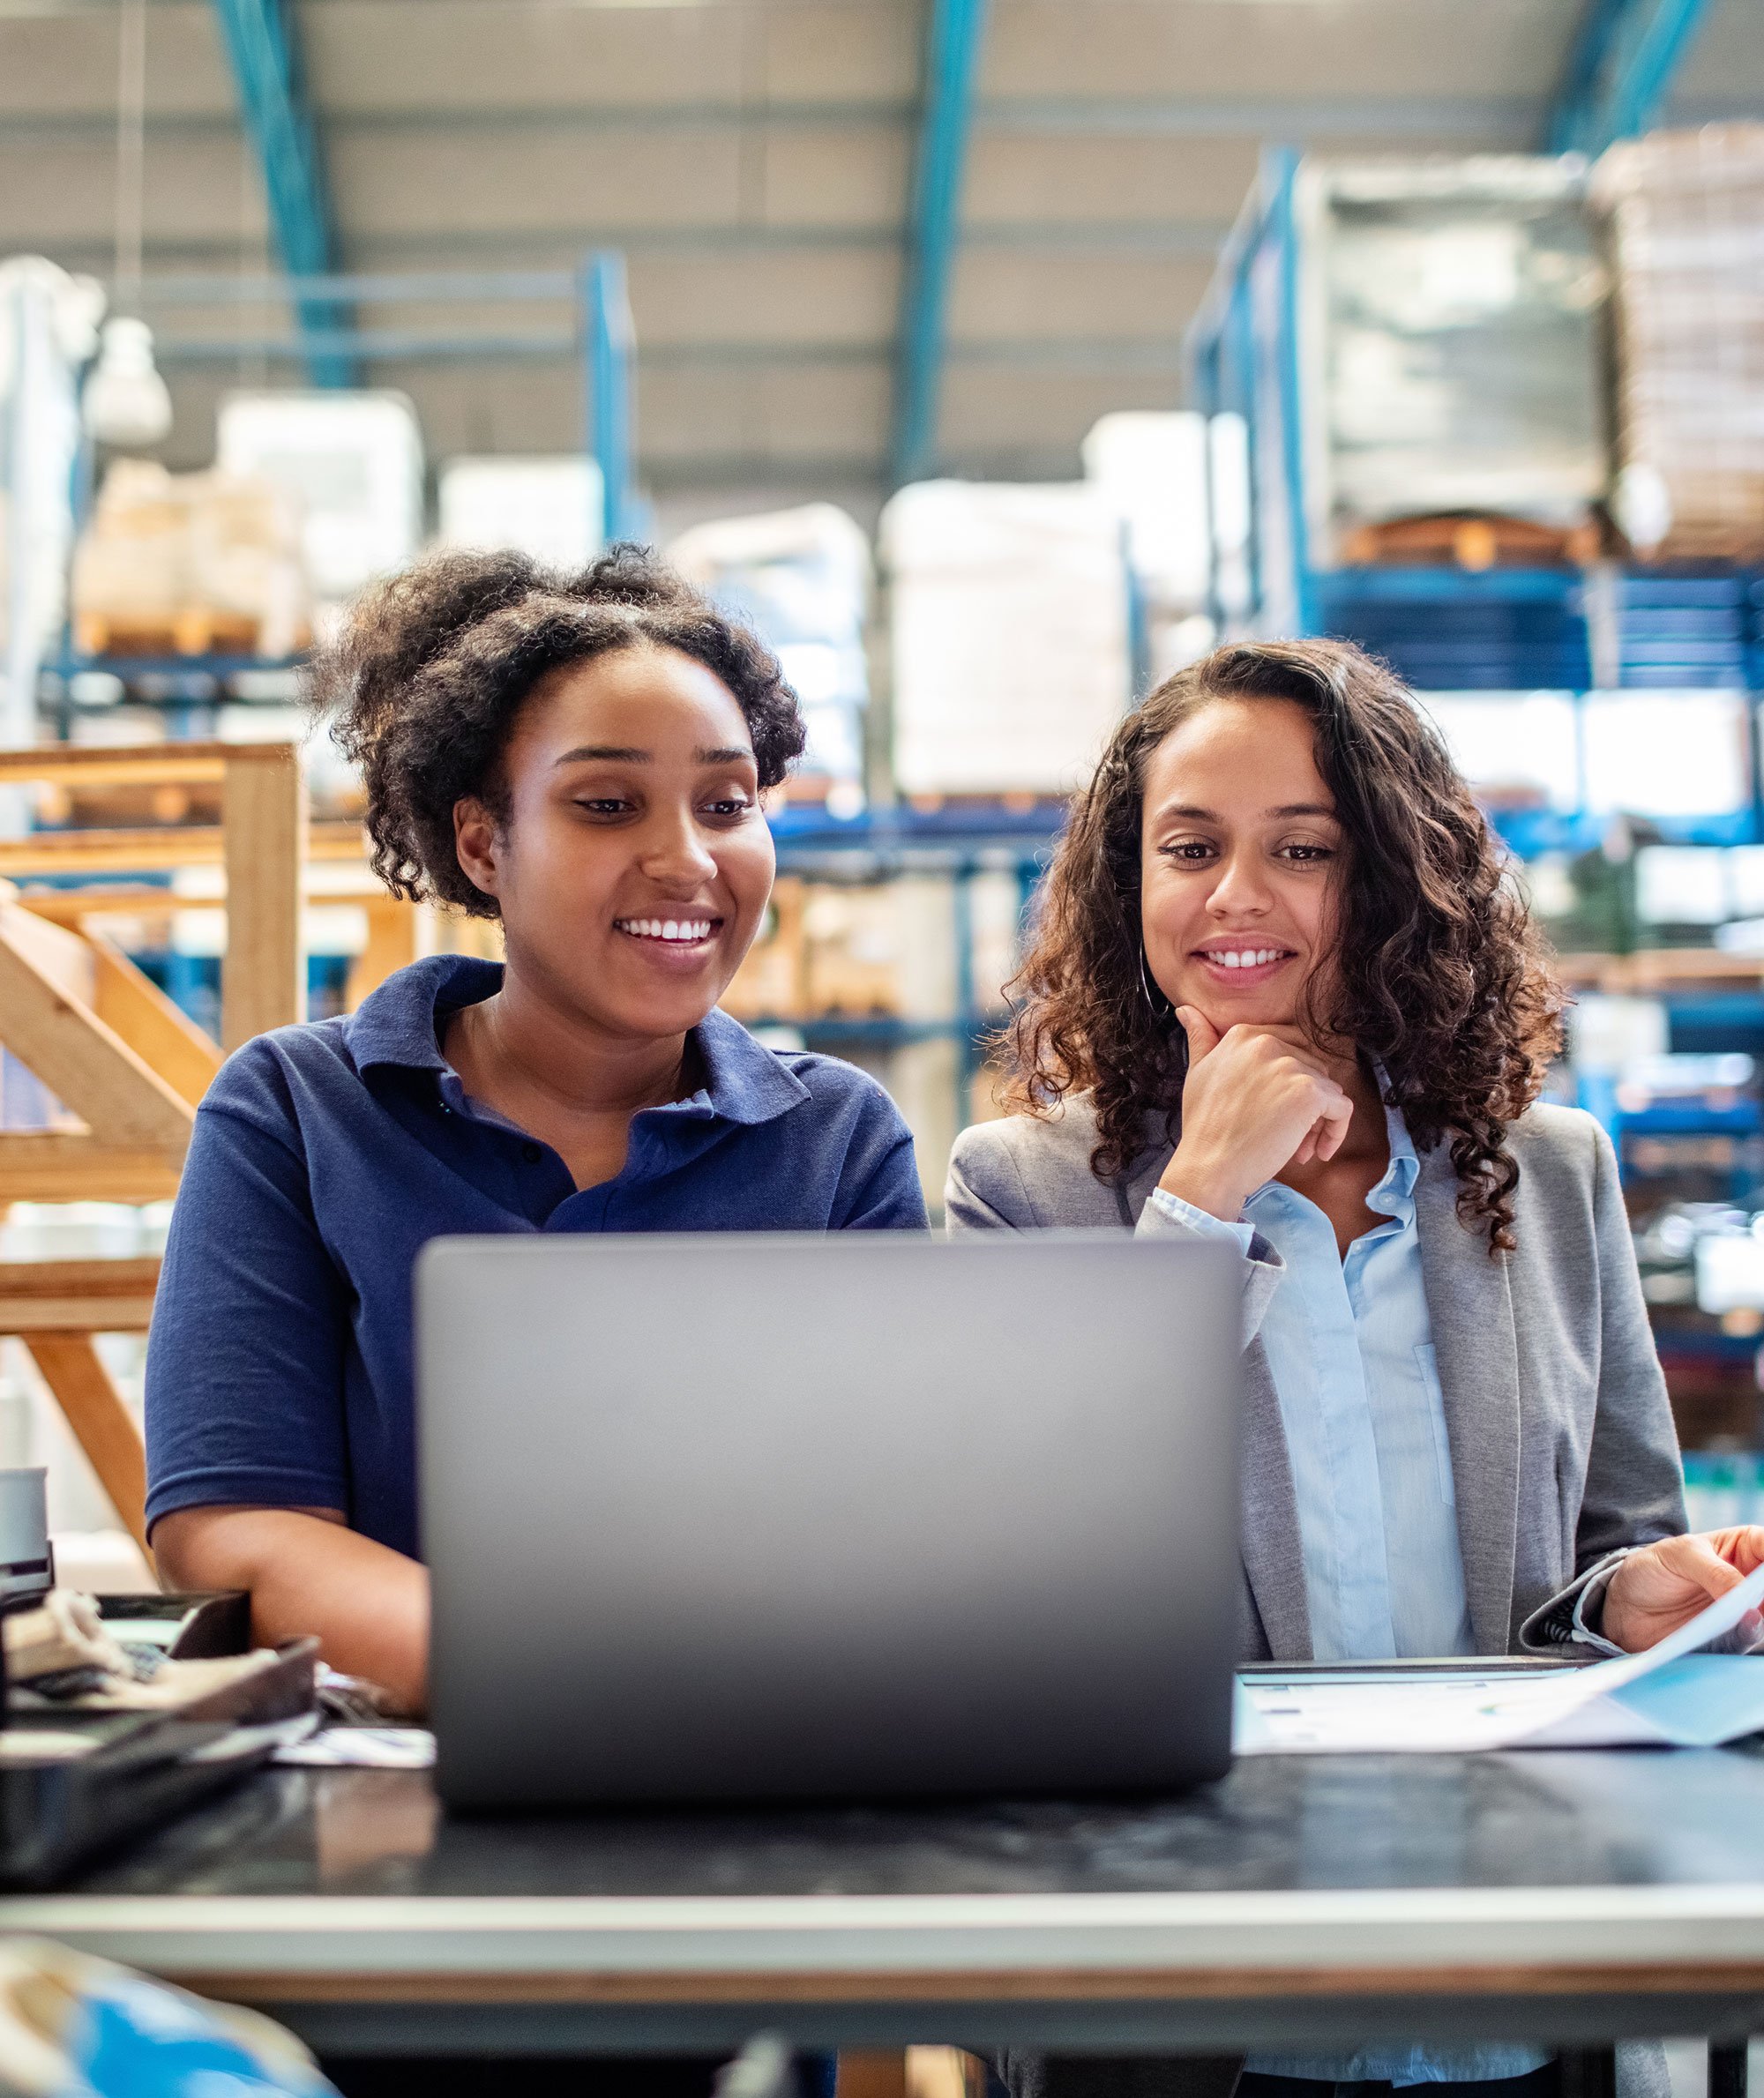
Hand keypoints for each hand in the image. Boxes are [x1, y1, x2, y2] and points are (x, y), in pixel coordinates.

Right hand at [1156, 1008, 1352, 1221]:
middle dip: (1304, 1103)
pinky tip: (1316, 1152)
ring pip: (1327, 1090)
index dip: (1287, 1084)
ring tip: (1296, 1149)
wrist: (1209, 1166)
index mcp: (1243, 1035)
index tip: (1274, 1110)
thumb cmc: (1203, 1127)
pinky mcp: (1309, 1093)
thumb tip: (1185, 1009)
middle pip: (1311, 1069)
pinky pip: (1341, 1109)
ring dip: (1317, 1121)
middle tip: (1286, 1135)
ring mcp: (1290, 1067)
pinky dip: (1335, 1132)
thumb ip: (1200, 1038)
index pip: (1289, 1050)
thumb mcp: (1196, 1073)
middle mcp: (1268, 1043)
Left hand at [1601, 1527, 1763, 1651]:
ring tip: (1749, 1612)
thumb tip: (1751, 1605)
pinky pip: (1750, 1638)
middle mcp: (1750, 1579)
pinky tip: (1744, 1626)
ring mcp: (1746, 1609)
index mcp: (1743, 1546)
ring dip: (1761, 1614)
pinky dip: (1750, 1634)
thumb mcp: (1679, 1556)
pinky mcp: (1734, 1636)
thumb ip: (1715, 1572)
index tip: (1761, 1573)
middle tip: (1757, 1597)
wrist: (1626, 1605)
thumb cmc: (1654, 1568)